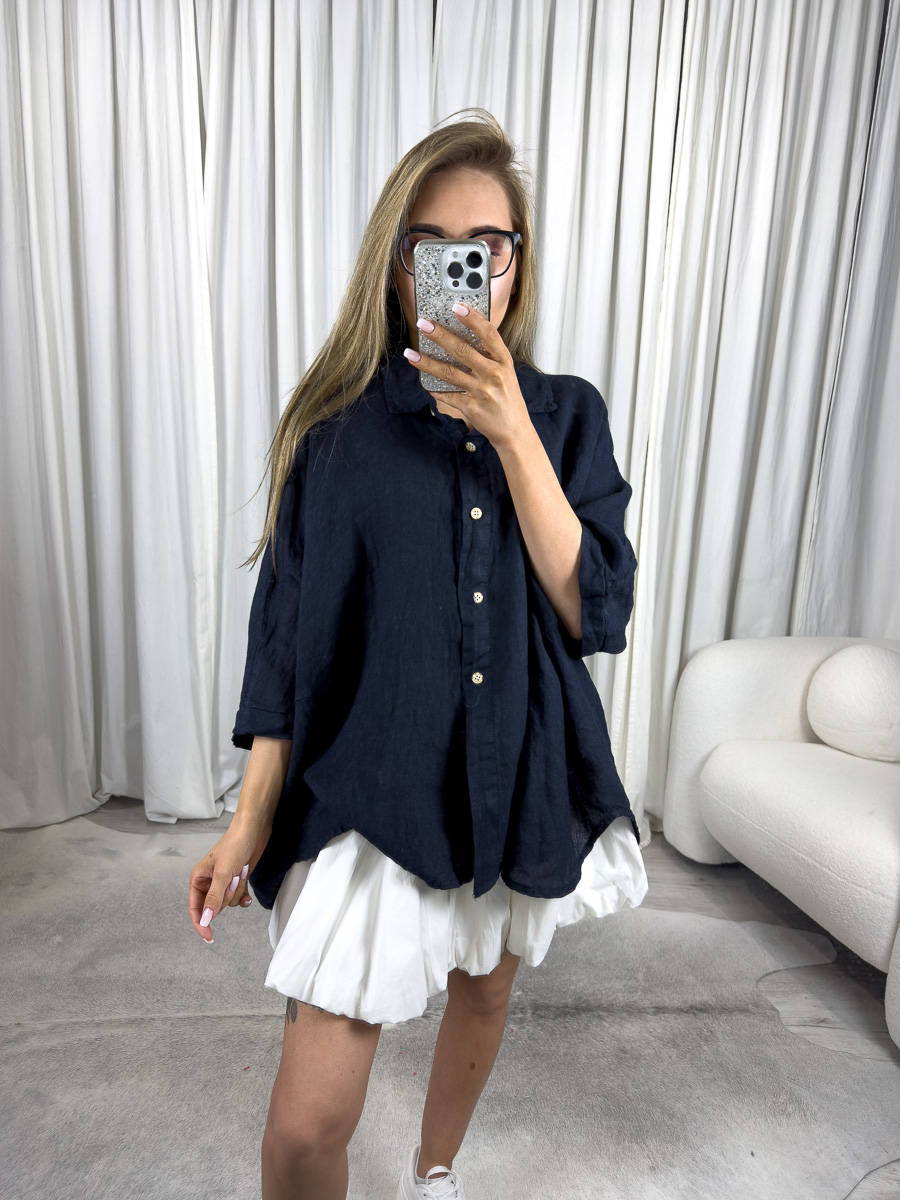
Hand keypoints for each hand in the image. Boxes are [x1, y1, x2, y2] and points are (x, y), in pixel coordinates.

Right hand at [188, 818, 271, 943]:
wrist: (254, 830)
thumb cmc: (235, 845)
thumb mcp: (223, 874)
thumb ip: (213, 898)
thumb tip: (205, 920)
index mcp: (198, 878)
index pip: (194, 908)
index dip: (200, 923)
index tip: (209, 937)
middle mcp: (209, 882)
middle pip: (215, 906)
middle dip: (226, 896)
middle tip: (234, 878)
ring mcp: (223, 882)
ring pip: (228, 903)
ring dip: (237, 891)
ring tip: (241, 872)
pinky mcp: (237, 881)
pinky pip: (238, 898)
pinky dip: (243, 896)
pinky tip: (248, 892)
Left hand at [405, 303, 531, 449]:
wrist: (514, 431)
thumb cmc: (508, 399)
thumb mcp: (506, 374)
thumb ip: (490, 357)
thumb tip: (462, 339)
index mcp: (504, 362)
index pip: (489, 334)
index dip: (473, 319)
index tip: (456, 306)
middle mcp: (494, 375)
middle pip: (463, 351)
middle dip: (440, 336)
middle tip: (423, 324)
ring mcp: (483, 392)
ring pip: (450, 373)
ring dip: (427, 362)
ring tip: (410, 354)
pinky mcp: (471, 408)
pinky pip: (448, 395)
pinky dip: (435, 388)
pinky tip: (423, 381)